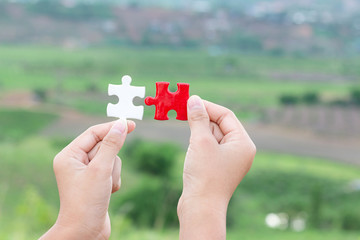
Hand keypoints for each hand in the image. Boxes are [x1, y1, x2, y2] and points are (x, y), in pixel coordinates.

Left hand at [40, 120, 134, 239]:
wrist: (85, 232)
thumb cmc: (86, 202)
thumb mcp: (101, 169)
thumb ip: (112, 145)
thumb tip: (122, 125)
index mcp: (69, 155)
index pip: (93, 133)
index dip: (113, 127)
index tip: (132, 124)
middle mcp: (76, 162)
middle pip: (104, 147)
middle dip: (110, 161)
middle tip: (104, 176)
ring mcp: (86, 172)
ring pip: (111, 159)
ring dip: (113, 173)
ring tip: (104, 188)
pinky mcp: (96, 181)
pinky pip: (112, 171)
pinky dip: (114, 181)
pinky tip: (106, 193)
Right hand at [178, 96, 255, 239]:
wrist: (201, 209)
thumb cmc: (205, 176)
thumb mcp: (201, 142)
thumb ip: (198, 118)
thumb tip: (194, 100)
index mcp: (243, 143)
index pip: (226, 116)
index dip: (208, 106)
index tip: (191, 100)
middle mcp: (239, 151)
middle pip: (220, 125)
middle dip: (202, 118)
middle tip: (183, 109)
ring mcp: (229, 160)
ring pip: (213, 136)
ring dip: (199, 130)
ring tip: (186, 128)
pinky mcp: (218, 167)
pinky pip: (209, 147)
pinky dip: (199, 142)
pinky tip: (190, 145)